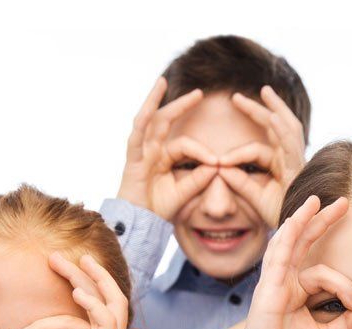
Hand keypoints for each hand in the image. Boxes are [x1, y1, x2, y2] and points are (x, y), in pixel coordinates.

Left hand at [13, 254, 133, 328]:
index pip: (78, 318)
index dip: (46, 321)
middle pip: (101, 297)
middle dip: (82, 274)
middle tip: (58, 257)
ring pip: (109, 300)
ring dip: (93, 278)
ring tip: (78, 260)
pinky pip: (105, 318)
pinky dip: (92, 303)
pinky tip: (77, 292)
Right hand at [118, 77, 217, 220]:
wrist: (139, 223)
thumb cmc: (158, 209)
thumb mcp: (185, 192)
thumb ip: (199, 179)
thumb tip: (217, 165)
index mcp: (164, 158)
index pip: (186, 145)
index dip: (203, 152)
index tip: (219, 162)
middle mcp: (151, 150)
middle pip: (165, 120)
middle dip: (181, 105)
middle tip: (199, 93)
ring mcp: (140, 152)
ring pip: (147, 120)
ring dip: (154, 100)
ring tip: (162, 81)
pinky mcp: (132, 158)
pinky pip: (136, 135)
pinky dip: (143, 118)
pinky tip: (149, 105)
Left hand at [220, 86, 306, 227]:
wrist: (299, 232)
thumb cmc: (281, 217)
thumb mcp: (256, 198)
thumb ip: (241, 183)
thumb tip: (221, 168)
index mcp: (282, 166)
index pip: (258, 150)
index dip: (237, 153)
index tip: (218, 161)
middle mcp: (292, 160)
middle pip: (279, 127)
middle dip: (262, 109)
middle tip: (238, 96)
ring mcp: (299, 162)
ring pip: (290, 128)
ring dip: (276, 108)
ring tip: (263, 91)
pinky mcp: (301, 168)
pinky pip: (293, 145)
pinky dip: (283, 130)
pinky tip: (273, 116)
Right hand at [235, 195, 351, 328]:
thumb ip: (349, 321)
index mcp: (294, 294)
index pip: (320, 270)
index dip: (344, 279)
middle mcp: (282, 284)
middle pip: (302, 244)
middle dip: (321, 222)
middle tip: (344, 203)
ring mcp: (272, 285)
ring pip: (288, 244)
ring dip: (303, 220)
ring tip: (318, 201)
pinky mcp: (267, 292)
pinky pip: (277, 258)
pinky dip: (287, 238)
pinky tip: (297, 222)